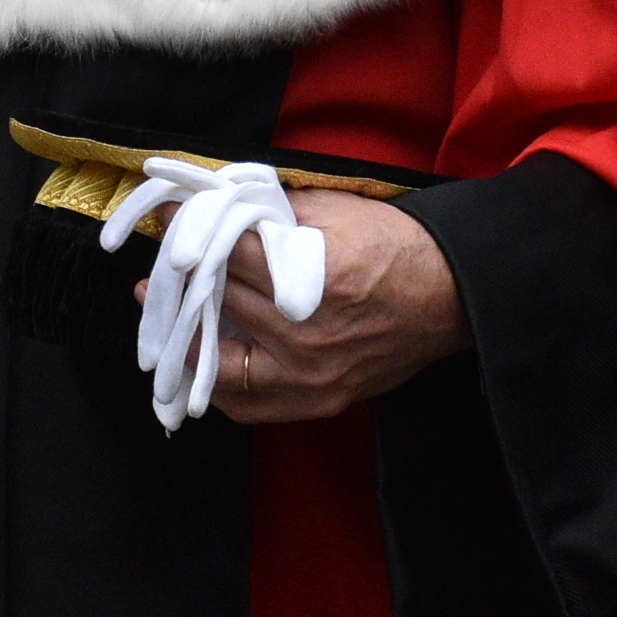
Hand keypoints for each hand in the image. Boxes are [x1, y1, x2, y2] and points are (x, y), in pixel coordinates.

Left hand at [157, 190, 466, 424]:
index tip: (164, 220)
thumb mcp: (341, 212)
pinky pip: (248, 405)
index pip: (230, 254)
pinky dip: (218, 385)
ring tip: (165, 314)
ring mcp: (310, 377)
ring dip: (188, 336)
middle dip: (187, 279)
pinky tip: (201, 361)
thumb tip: (225, 211)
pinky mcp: (318, 401)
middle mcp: (307, 335)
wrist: (453, 295)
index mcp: (316, 279)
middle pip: (223, 304)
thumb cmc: (399, 247)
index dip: (190, 233)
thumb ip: (279, 214)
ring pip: (222, 361)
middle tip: (162, 264)